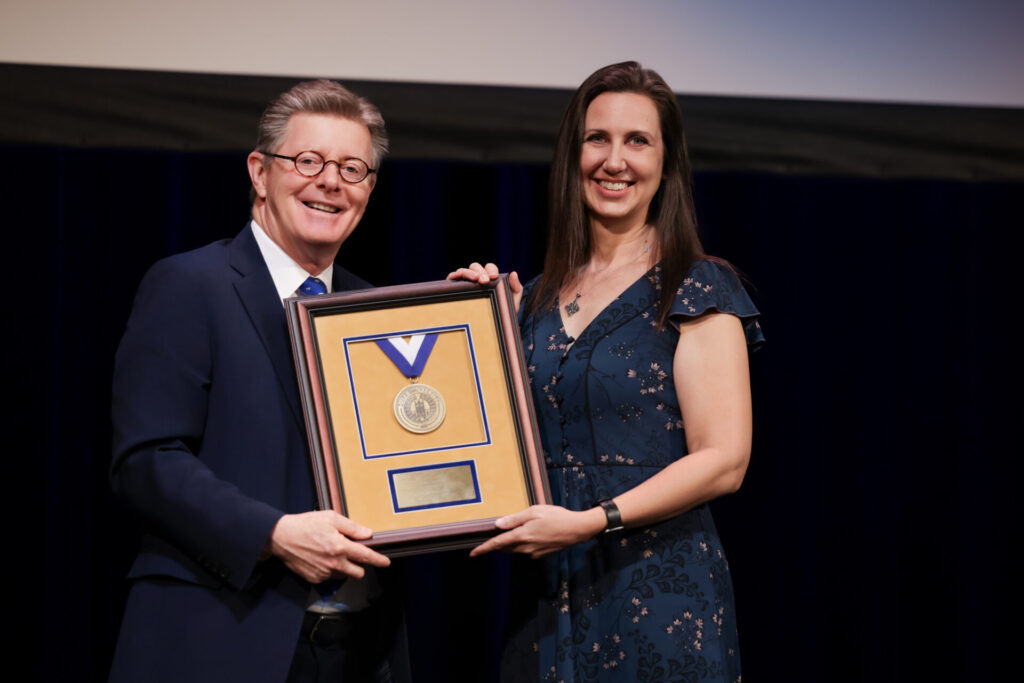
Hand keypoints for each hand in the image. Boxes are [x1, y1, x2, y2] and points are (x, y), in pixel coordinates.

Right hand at [267, 510, 389, 582]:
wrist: (281, 537)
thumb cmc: (305, 525)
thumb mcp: (331, 518)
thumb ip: (352, 527)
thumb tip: (367, 534)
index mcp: (340, 547)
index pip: (366, 557)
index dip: (379, 560)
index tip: (386, 562)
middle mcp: (333, 563)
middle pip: (358, 572)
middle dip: (359, 565)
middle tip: (352, 554)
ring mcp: (324, 573)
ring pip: (343, 575)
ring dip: (343, 567)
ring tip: (331, 553)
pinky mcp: (314, 579)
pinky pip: (329, 577)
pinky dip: (329, 570)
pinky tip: (321, 558)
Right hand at [447, 262, 522, 310]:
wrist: (493, 327)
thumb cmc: (502, 311)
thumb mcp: (512, 300)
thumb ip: (516, 287)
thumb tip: (513, 273)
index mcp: (490, 277)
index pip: (489, 267)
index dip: (491, 270)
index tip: (494, 277)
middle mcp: (477, 278)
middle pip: (476, 267)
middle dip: (481, 272)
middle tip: (485, 281)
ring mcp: (466, 282)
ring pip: (465, 270)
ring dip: (469, 273)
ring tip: (475, 280)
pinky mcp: (456, 288)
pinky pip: (452, 277)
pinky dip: (454, 274)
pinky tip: (457, 277)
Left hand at [468, 504, 605, 558]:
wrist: (577, 529)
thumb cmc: (556, 516)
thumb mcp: (534, 511)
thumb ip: (514, 519)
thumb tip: (498, 524)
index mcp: (522, 536)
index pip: (497, 544)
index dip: (484, 549)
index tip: (473, 554)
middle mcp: (526, 548)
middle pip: (506, 547)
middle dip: (501, 541)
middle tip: (506, 528)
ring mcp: (534, 553)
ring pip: (516, 549)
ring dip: (515, 541)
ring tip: (527, 526)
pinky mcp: (541, 555)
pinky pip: (527, 550)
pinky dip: (526, 542)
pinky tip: (537, 532)